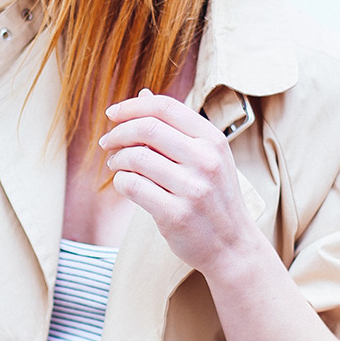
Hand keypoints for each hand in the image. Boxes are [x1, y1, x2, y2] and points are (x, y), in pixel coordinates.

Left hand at [99, 90, 255, 275]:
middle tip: (107, 142)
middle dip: (118, 132)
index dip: (132, 106)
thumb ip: (176, 127)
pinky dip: (121, 182)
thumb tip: (142, 94)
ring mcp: (193, 188)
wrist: (232, 246)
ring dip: (117, 160)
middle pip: (147, 129)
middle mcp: (206, 160)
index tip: (113, 113)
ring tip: (116, 165)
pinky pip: (133, 187)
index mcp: (213, 140)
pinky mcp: (177, 214)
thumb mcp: (206, 157)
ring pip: (136, 158)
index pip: (165, 107)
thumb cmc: (214, 197)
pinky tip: (124, 184)